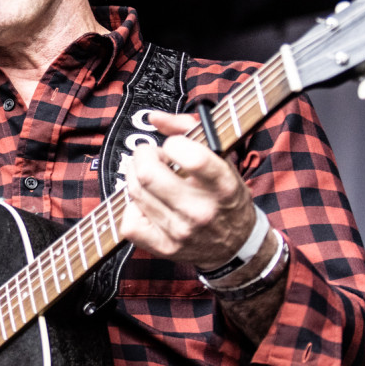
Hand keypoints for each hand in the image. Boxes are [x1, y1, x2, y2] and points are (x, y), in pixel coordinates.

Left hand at [118, 110, 257, 268]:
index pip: (192, 158)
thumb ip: (190, 129)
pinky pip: (129, 222)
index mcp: (223, 186)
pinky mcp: (163, 247)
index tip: (175, 146)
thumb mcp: (223, 160)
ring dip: (135, 177)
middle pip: (148, 174)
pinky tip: (145, 202)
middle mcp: (201, 211)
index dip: (174, 144)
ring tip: (150, 176)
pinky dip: (131, 207)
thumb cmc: (225, 197)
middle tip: (152, 157)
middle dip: (144, 156)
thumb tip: (153, 117)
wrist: (235, 245)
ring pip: (135, 192)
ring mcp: (180, 232)